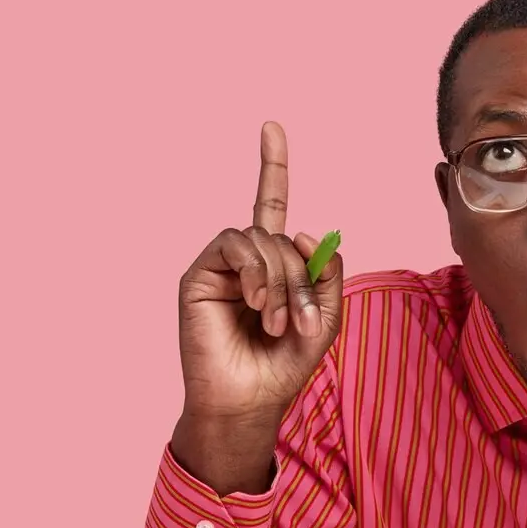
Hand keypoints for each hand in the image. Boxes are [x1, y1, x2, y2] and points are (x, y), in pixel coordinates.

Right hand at [177, 122, 343, 427]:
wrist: (249, 400)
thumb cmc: (285, 363)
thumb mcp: (325, 317)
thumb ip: (328, 273)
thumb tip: (307, 230)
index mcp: (275, 262)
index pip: (271, 202)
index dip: (272, 165)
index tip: (270, 126)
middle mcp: (246, 257)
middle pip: (283, 238)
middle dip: (300, 279)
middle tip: (299, 324)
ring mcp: (221, 265)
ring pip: (263, 241)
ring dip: (279, 283)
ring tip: (276, 322)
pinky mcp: (198, 275)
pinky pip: (233, 245)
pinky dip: (253, 271)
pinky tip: (254, 303)